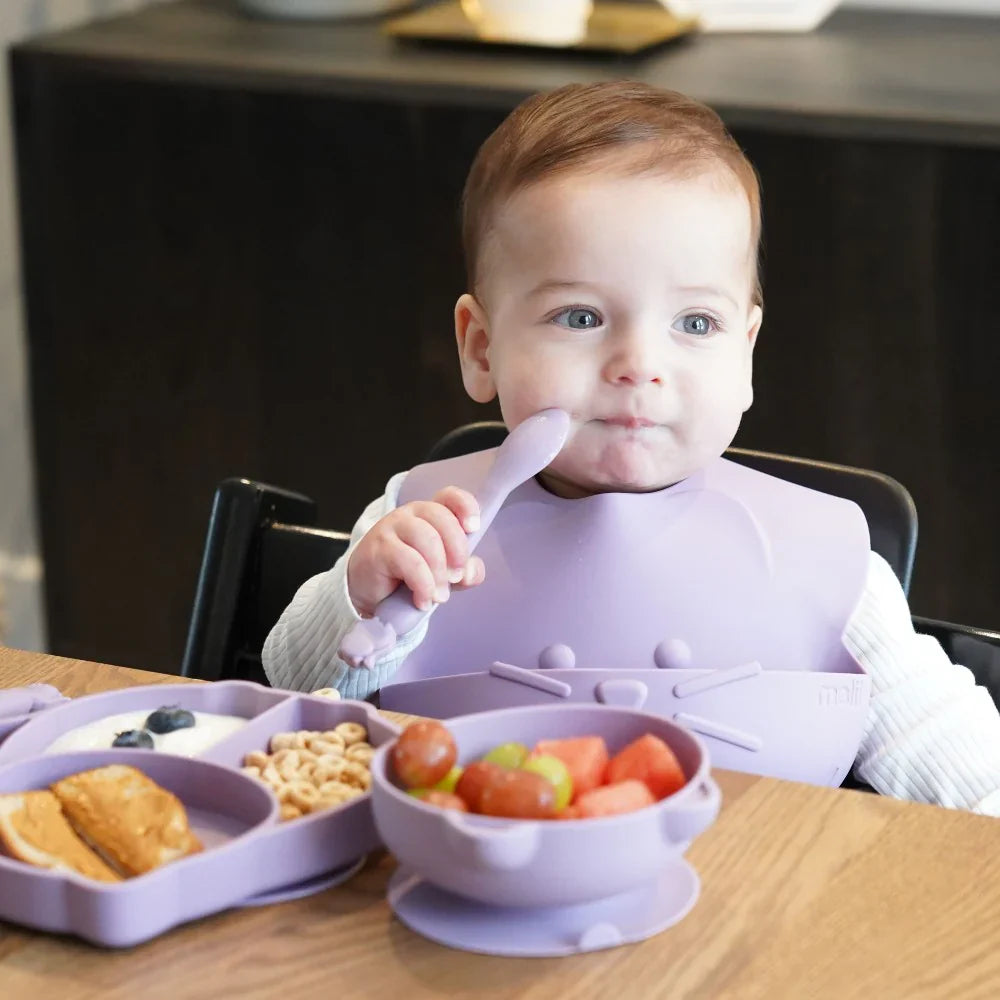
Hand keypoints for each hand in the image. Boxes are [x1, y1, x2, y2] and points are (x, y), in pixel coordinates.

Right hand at [346, 487, 485, 617]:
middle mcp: (410, 515)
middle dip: (457, 550)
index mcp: (428, 514)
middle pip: (443, 519)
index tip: (473, 528)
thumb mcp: (443, 574)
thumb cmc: (406, 577)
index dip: (465, 506)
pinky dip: (423, 585)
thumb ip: (464, 572)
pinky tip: (423, 601)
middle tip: (457, 577)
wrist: (368, 593)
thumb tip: (472, 573)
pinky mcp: (379, 549)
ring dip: (440, 573)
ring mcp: (392, 528)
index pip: (448, 496)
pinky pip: (410, 562)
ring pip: (428, 540)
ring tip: (440, 596)